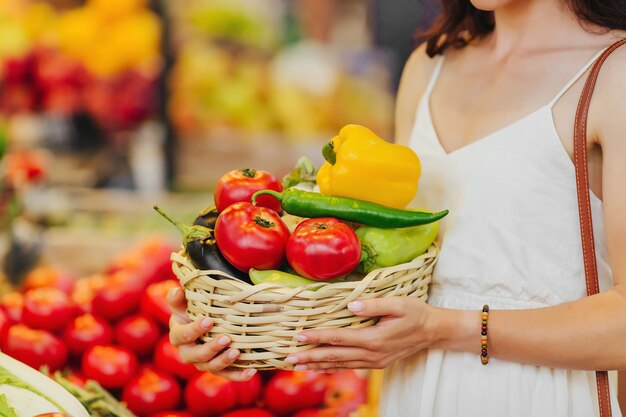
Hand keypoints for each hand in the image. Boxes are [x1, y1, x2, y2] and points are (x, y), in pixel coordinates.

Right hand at [167, 287, 256, 380]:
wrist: (203, 325)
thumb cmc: (191, 311)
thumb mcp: (183, 304)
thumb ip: (178, 299)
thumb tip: (177, 291)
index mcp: (178, 336)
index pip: (182, 335)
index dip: (194, 330)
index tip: (209, 320)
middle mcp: (187, 353)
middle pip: (195, 356)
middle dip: (211, 348)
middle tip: (226, 338)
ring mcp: (202, 363)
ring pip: (210, 367)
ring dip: (224, 361)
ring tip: (237, 352)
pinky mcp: (217, 369)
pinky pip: (227, 375)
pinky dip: (239, 375)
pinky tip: (251, 371)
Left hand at [284, 297, 441, 370]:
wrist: (433, 331)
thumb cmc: (416, 313)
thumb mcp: (398, 304)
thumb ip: (374, 305)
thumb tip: (350, 305)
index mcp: (374, 339)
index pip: (339, 338)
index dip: (317, 337)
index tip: (299, 336)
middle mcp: (371, 354)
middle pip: (334, 356)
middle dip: (309, 357)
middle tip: (288, 357)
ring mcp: (374, 361)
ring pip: (340, 364)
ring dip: (317, 365)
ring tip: (297, 365)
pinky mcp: (376, 363)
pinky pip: (349, 366)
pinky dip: (332, 367)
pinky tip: (319, 366)